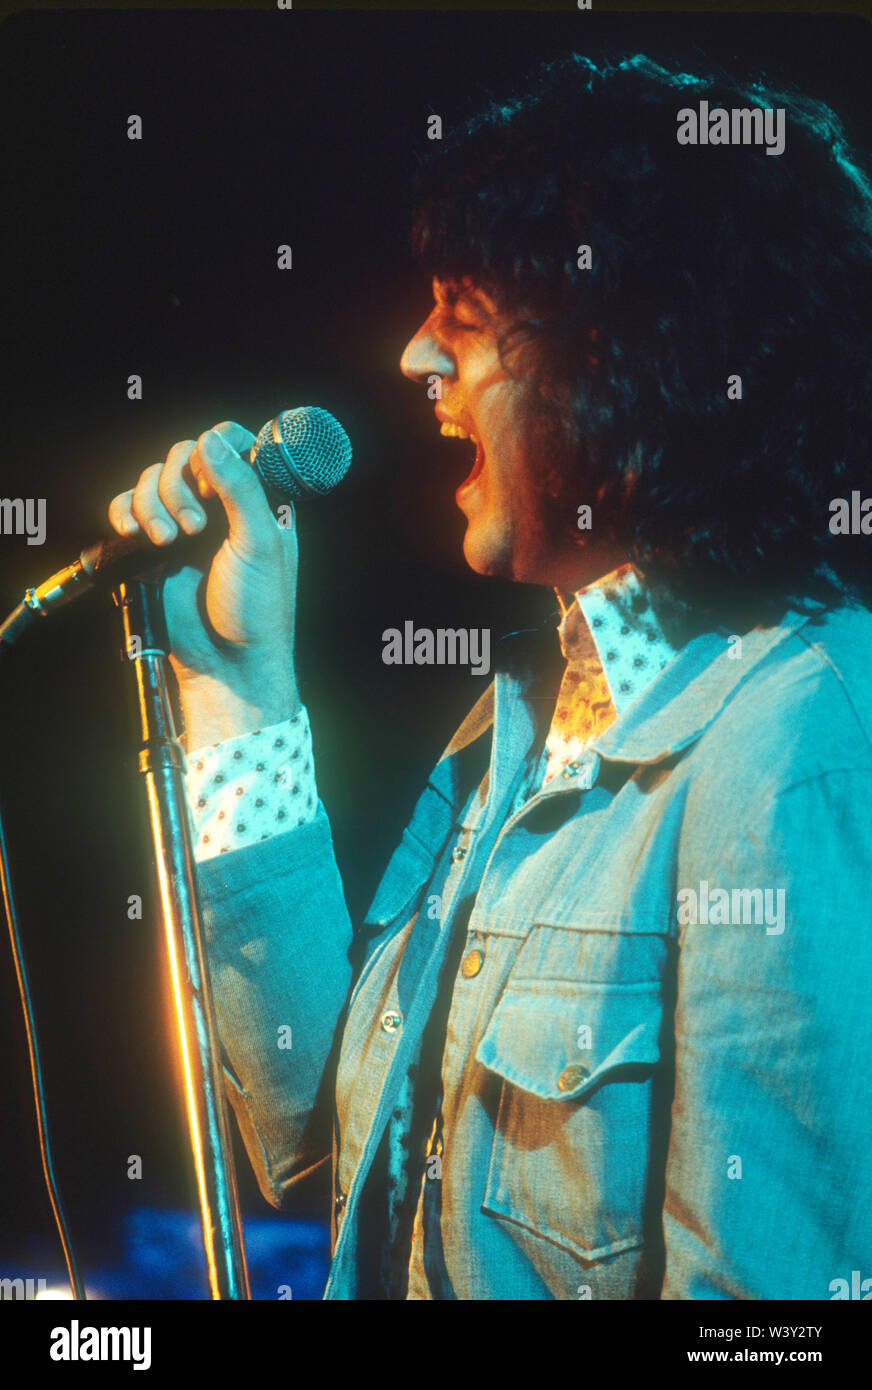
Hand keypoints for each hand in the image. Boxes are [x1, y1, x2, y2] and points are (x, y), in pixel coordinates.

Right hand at [108, 421, 299, 745]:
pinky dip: (124, 512)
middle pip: (184, 454)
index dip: (216, 448)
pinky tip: (137, 535)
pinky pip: (125, 507)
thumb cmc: (257, 608)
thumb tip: (210, 440)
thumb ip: (240, 488)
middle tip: (193, 528)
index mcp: (257, 498)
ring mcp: (184, 522)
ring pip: (151, 478)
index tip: (213, 481)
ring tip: (167, 541)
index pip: (233, 441)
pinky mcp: (150, 544)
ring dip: (152, 503)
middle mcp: (220, 504)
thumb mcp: (259, 543)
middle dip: (179, 485)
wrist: (225, 662)